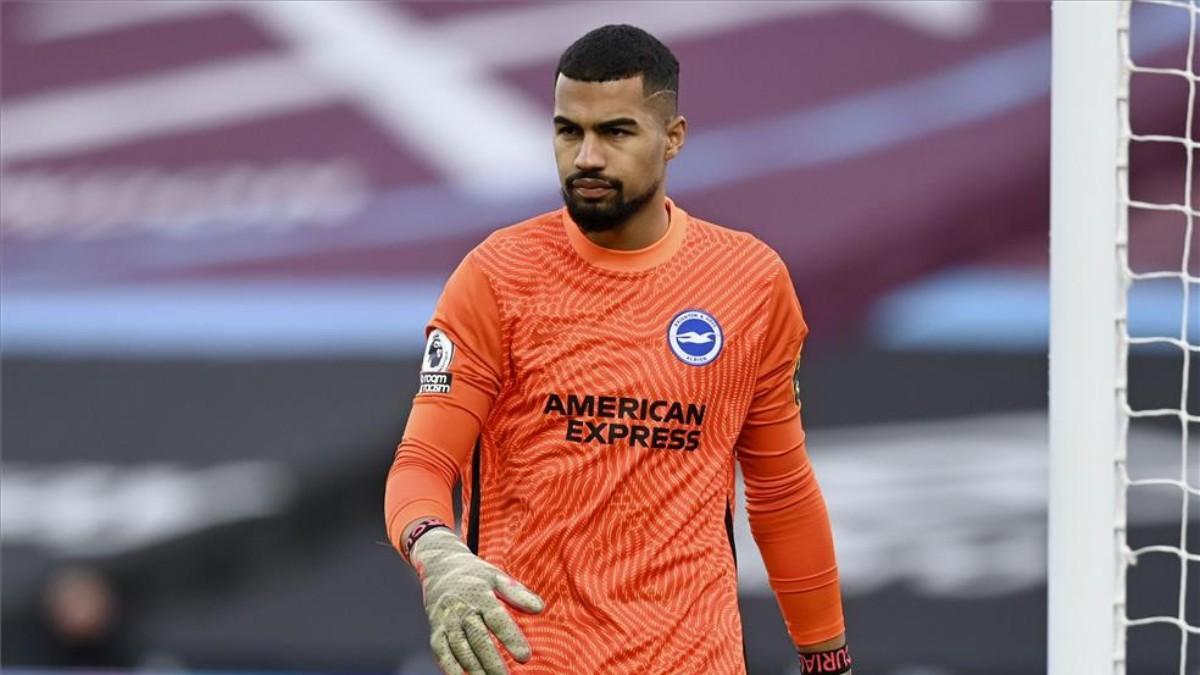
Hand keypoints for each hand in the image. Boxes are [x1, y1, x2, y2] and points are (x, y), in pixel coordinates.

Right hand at [411, 528, 544, 674]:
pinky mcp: (436, 632)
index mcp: (480, 594)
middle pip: (478, 638)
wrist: (439, 567)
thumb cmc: (474, 575)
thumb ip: (517, 593)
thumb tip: (540, 607)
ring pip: (461, 649)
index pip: (497, 618)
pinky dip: (451, 669)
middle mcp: (462, 609)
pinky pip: (442, 653)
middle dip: (493, 661)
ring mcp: (447, 622)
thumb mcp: (496, 576)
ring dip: (475, 669)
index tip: (525, 656)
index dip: (511, 638)